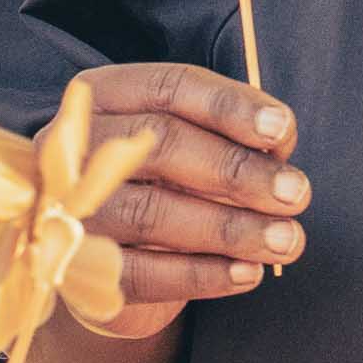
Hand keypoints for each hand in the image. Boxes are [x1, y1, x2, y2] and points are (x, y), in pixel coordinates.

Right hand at [47, 62, 308, 342]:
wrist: (102, 257)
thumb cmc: (162, 182)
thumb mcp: (194, 146)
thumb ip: (235, 137)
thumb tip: (280, 145)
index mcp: (105, 96)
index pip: (172, 87)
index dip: (231, 107)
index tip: (284, 130)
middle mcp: (73, 146)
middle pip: (162, 145)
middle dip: (239, 171)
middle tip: (297, 194)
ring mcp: (65, 208)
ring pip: (152, 213)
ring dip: (231, 228)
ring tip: (286, 240)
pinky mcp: (72, 270)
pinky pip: (141, 273)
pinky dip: (202, 275)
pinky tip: (249, 274)